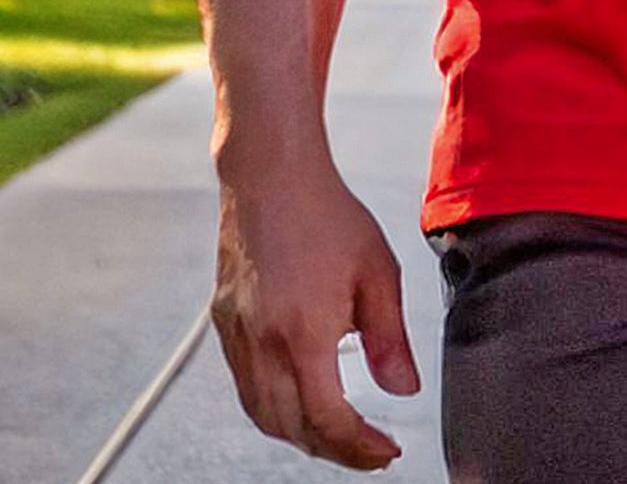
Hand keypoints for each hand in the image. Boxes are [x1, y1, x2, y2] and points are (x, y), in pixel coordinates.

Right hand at [209, 163, 421, 469]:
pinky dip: (272, 406)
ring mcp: (237, 335)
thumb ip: (389, 337)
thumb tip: (402, 390)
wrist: (272, 174)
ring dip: (299, 433)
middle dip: (331, 449)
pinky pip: (245, 386)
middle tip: (366, 451)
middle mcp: (262, 343)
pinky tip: (299, 395)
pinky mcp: (224, 323)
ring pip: (262, 414)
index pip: (328, 419)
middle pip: (291, 428)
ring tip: (337, 431)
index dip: (359, 447)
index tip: (385, 452)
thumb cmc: (327, 213)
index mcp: (303, 332)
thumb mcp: (378, 270)